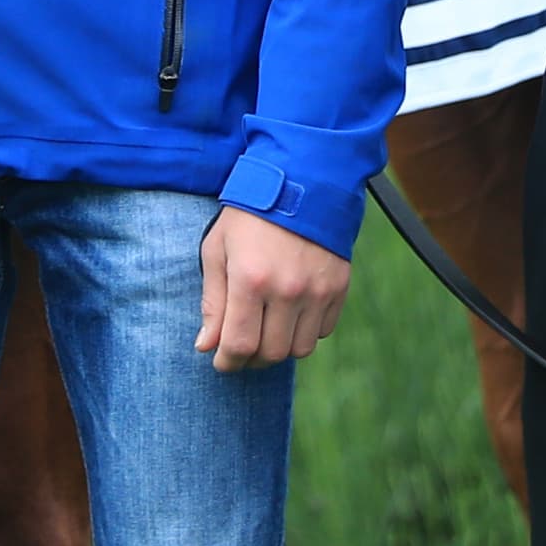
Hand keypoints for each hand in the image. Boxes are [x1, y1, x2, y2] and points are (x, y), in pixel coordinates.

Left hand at [198, 205, 350, 370]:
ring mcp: (317, 291)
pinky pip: (323, 331)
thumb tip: (206, 346)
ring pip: (299, 349)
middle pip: (271, 353)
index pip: (239, 344)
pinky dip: (305, 331)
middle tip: (240, 350)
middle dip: (251, 360)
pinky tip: (290, 315)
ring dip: (280, 348)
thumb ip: (213, 301)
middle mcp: (287, 290)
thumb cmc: (248, 216)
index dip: (227, 362)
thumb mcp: (217, 250)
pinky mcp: (339, 288)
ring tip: (265, 331)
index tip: (220, 363)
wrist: (299, 183)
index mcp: (251, 279)